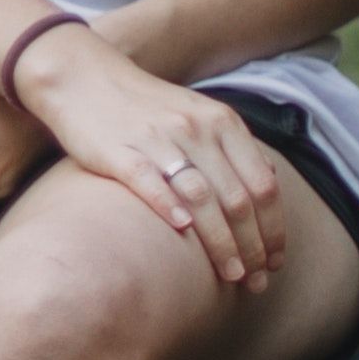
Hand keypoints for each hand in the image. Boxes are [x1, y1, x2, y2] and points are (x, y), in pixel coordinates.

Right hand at [10, 17, 288, 290]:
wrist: (83, 77)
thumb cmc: (146, 106)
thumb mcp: (200, 114)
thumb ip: (233, 146)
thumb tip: (268, 182)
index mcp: (222, 123)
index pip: (262, 186)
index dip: (273, 228)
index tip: (275, 261)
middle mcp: (196, 129)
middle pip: (237, 198)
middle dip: (253, 246)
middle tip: (257, 281)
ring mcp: (158, 139)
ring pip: (201, 197)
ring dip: (221, 242)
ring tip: (231, 274)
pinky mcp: (118, 151)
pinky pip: (149, 182)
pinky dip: (168, 208)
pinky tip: (183, 233)